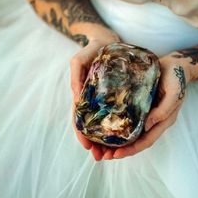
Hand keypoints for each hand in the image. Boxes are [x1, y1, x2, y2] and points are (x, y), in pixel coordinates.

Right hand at [70, 31, 119, 158]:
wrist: (107, 40)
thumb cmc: (92, 48)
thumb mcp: (79, 60)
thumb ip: (76, 76)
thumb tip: (77, 98)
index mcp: (82, 95)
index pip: (79, 118)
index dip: (81, 133)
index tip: (86, 146)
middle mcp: (92, 101)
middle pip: (91, 126)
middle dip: (93, 143)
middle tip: (99, 157)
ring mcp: (103, 100)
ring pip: (103, 124)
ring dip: (104, 141)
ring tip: (111, 154)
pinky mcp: (116, 96)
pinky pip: (115, 115)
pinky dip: (115, 128)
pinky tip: (122, 138)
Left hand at [102, 55, 191, 159]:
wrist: (176, 65)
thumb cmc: (177, 78)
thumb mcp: (175, 93)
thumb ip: (163, 110)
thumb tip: (148, 125)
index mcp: (163, 121)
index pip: (147, 141)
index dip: (132, 149)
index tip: (116, 154)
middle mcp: (153, 121)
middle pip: (136, 141)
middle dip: (120, 150)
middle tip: (103, 155)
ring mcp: (146, 113)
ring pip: (130, 132)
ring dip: (116, 140)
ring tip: (99, 145)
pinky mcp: (139, 105)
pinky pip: (127, 118)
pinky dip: (117, 124)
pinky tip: (104, 125)